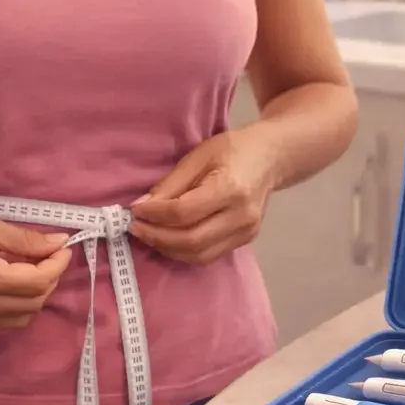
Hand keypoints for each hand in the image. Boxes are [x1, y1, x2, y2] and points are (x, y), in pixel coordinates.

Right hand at [0, 207, 73, 331]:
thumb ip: (26, 239)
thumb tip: (59, 243)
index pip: (38, 282)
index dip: (57, 265)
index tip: (63, 247)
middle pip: (34, 303)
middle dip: (49, 279)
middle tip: (47, 255)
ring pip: (20, 319)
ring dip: (35, 296)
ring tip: (30, 269)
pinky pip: (1, 323)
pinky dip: (16, 308)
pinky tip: (11, 285)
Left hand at [128, 127, 278, 265]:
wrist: (271, 158)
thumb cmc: (233, 149)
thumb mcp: (199, 155)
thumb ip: (171, 183)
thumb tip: (142, 206)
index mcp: (231, 188)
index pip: (183, 212)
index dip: (154, 214)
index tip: (134, 209)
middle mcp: (241, 216)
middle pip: (191, 240)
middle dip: (157, 237)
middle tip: (135, 227)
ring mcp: (246, 233)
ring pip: (198, 255)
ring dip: (167, 248)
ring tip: (148, 234)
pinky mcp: (245, 241)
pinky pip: (208, 256)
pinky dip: (183, 251)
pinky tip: (169, 239)